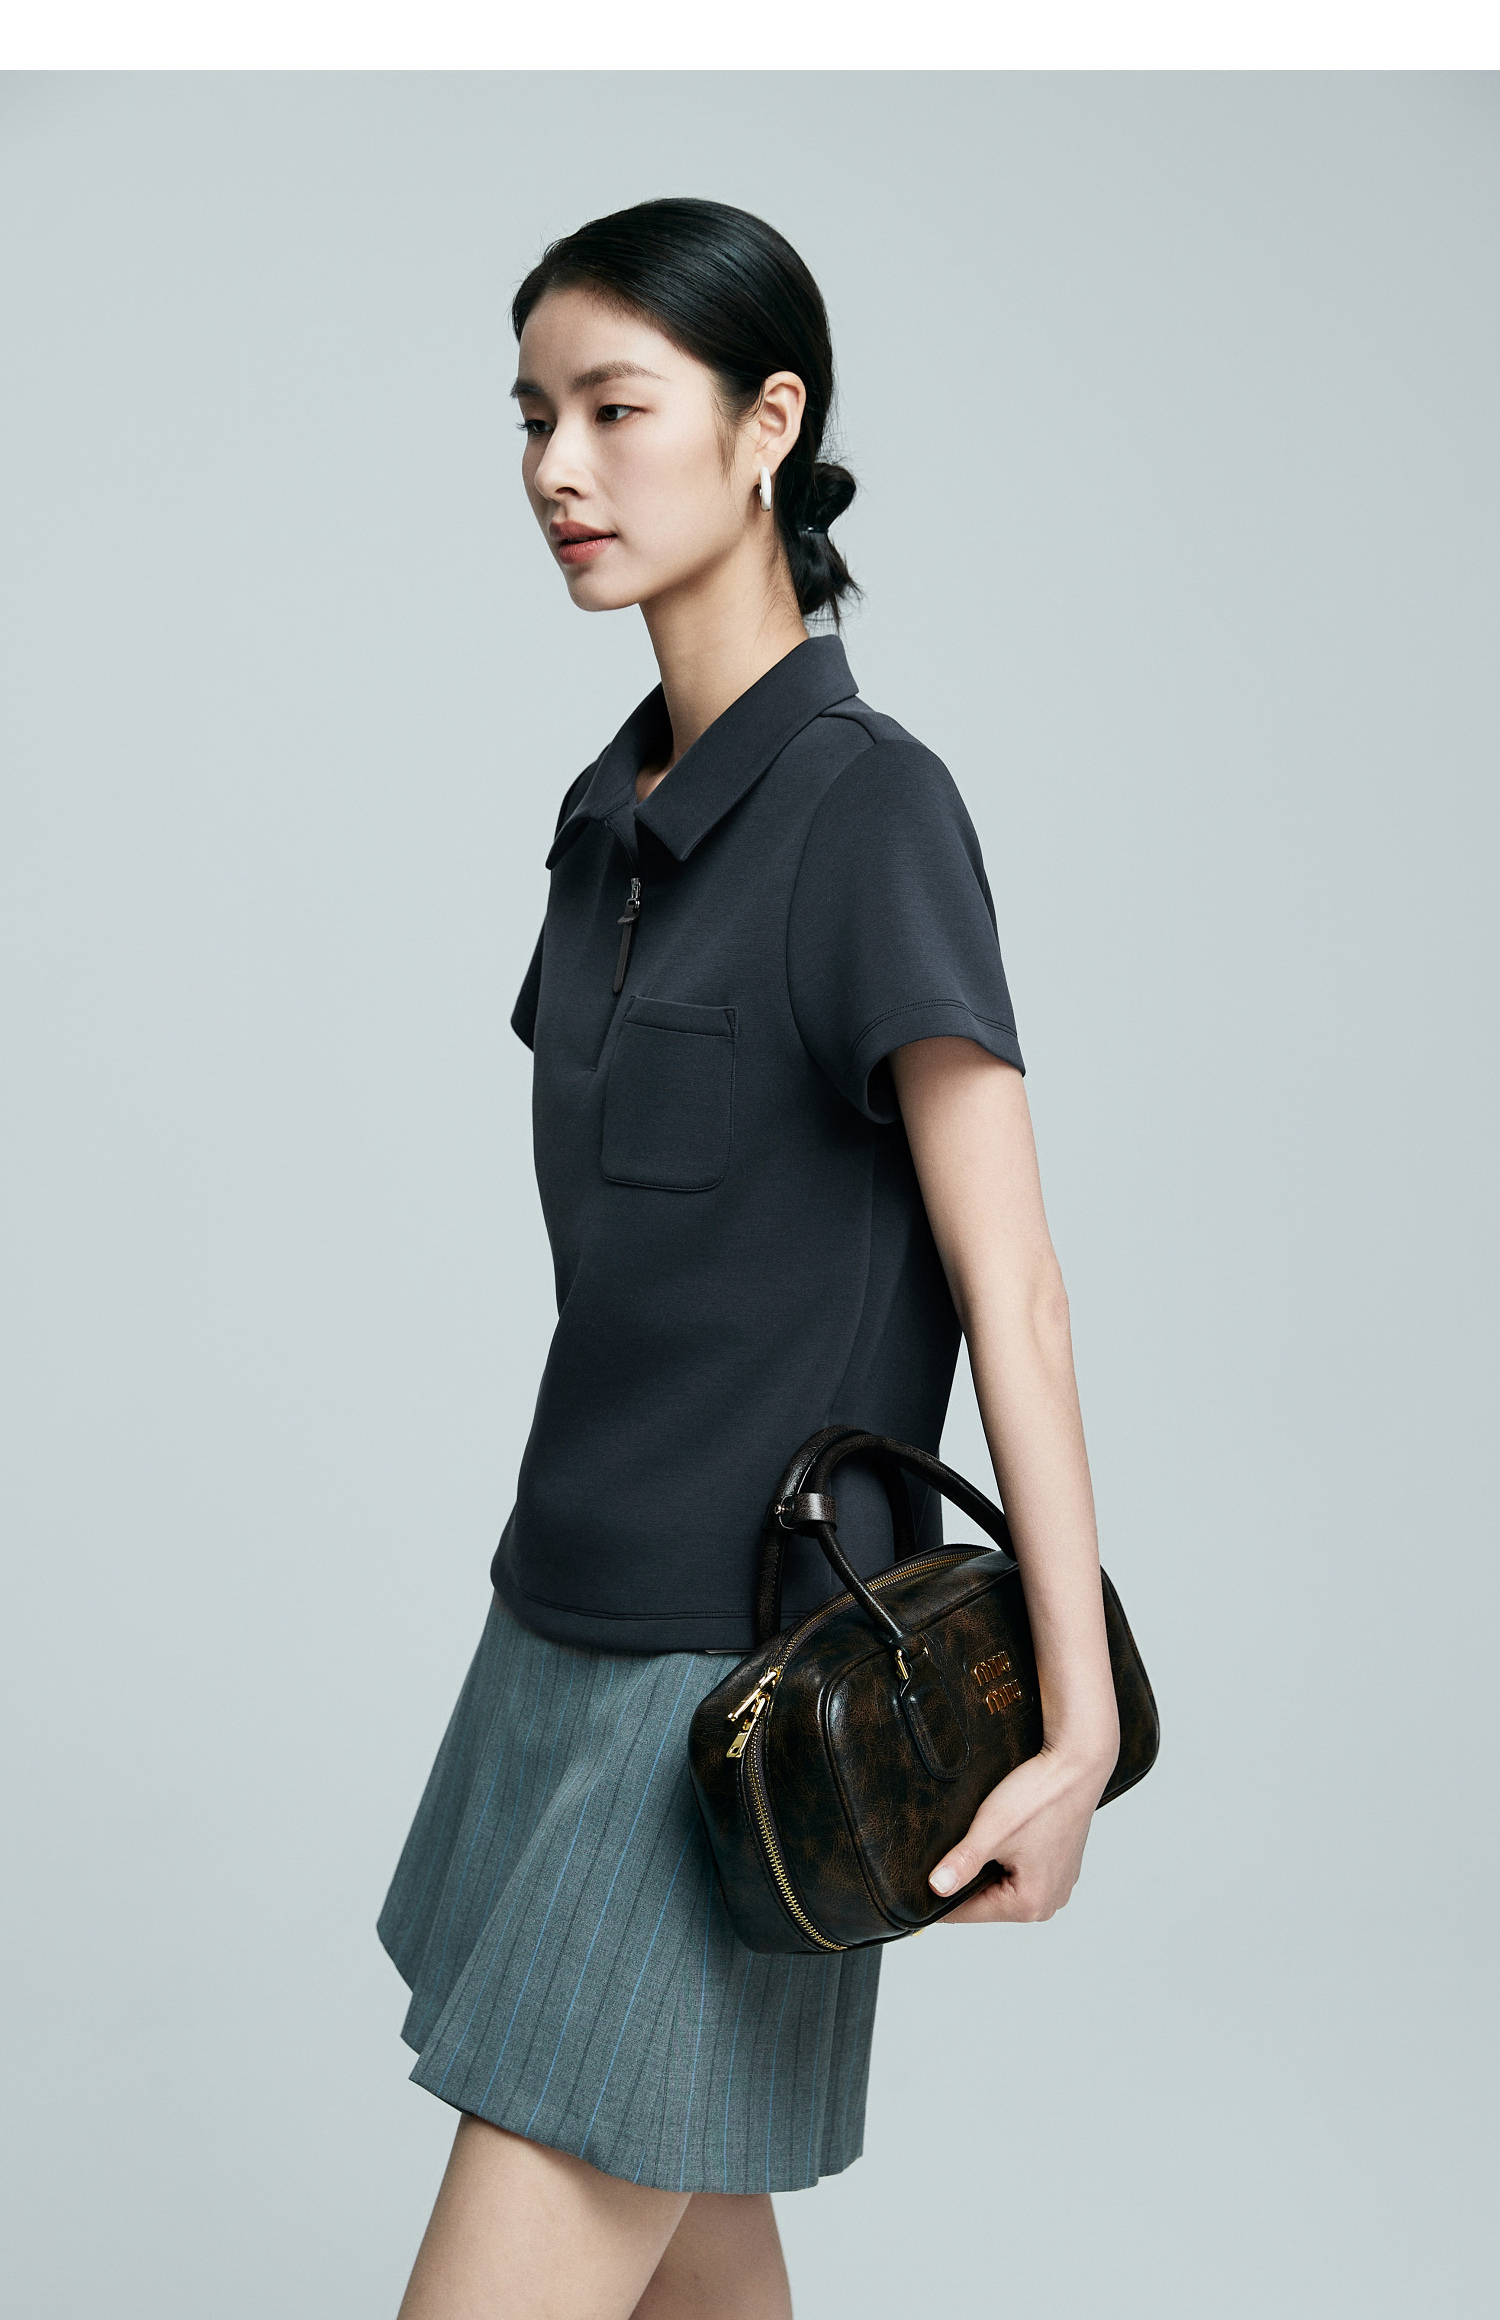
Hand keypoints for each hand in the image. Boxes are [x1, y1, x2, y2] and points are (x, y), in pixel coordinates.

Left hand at [928, 1733, 1117, 1924]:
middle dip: (970, 1877)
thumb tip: (936, 1887)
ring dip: (990, 1867)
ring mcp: (1058, 1886)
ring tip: (992, 1836)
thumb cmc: (1039, 1796)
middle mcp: (1049, 1903)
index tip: (926, 1877)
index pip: (968, 1912)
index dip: (941, 1894)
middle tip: (968, 1843)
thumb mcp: (991, 1829)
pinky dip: (1008, 1859)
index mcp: (1031, 1903)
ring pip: (1004, 1887)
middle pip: (987, 1901)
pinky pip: (1022, 1874)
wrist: (1075, 1765)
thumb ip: (962, 1862)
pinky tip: (1009, 1835)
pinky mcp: (1061, 1869)